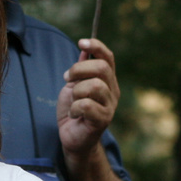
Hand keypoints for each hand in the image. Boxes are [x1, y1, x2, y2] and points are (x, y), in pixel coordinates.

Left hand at [56, 38, 120, 159]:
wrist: (72, 138)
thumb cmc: (73, 112)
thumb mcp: (73, 86)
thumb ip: (80, 70)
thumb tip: (84, 50)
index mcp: (107, 80)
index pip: (108, 57)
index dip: (96, 46)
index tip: (81, 42)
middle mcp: (112, 91)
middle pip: (102, 68)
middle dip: (79, 70)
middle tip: (67, 79)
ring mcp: (110, 106)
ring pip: (94, 86)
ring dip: (76, 91)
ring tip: (73, 101)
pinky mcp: (103, 120)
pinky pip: (87, 104)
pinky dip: (75, 108)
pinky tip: (74, 114)